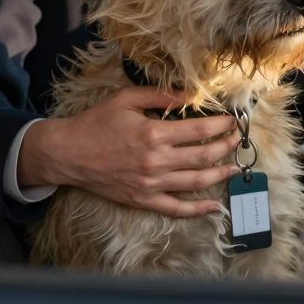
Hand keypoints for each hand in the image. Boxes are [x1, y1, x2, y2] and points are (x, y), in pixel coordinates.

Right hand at [18, 87, 240, 217]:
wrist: (67, 153)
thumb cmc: (96, 123)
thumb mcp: (127, 98)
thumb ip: (161, 95)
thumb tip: (190, 94)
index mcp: (153, 133)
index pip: (200, 130)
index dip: (221, 126)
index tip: (232, 121)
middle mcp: (156, 161)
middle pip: (203, 156)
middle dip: (226, 146)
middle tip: (236, 139)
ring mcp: (151, 184)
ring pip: (196, 182)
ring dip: (220, 173)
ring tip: (233, 165)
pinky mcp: (143, 200)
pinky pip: (176, 209)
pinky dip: (198, 209)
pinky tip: (215, 206)